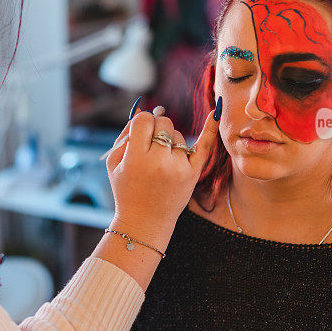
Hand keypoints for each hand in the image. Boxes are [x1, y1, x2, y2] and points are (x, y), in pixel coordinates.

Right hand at [105, 101, 220, 240]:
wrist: (145, 222)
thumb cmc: (126, 190)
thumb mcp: (114, 163)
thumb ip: (125, 133)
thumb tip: (142, 108)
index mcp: (136, 158)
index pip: (144, 121)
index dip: (141, 123)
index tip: (139, 131)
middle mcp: (160, 161)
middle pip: (164, 123)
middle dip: (156, 128)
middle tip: (150, 144)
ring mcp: (179, 167)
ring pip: (178, 135)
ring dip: (169, 141)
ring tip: (160, 161)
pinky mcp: (193, 173)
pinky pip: (204, 145)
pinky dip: (210, 128)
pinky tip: (216, 111)